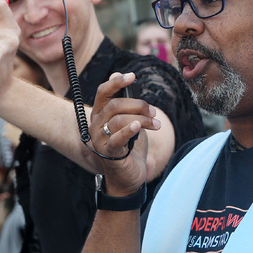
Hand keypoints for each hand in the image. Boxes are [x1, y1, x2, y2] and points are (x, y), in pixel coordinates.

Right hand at [89, 72, 159, 195]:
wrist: (129, 177)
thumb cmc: (130, 147)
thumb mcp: (131, 121)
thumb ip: (126, 103)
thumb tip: (120, 75)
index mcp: (100, 114)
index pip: (103, 93)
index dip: (117, 82)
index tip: (132, 76)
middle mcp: (96, 124)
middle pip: (114, 105)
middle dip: (138, 105)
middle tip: (153, 112)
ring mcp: (99, 139)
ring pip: (118, 119)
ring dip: (142, 119)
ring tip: (156, 125)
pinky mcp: (107, 152)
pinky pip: (117, 138)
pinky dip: (129, 130)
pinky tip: (139, 126)